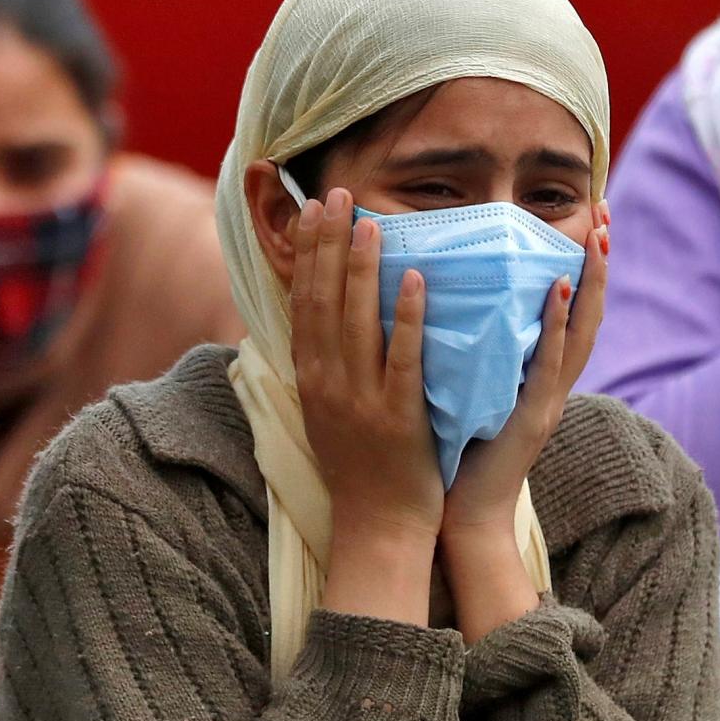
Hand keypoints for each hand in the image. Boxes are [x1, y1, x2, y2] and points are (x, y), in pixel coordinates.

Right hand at [290, 188, 443, 541]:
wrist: (378, 526)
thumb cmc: (361, 467)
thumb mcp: (329, 410)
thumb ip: (327, 363)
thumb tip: (325, 315)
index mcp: (312, 377)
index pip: (304, 301)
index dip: (308, 252)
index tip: (315, 208)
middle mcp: (328, 382)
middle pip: (322, 300)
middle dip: (328, 244)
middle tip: (336, 194)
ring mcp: (361, 398)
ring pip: (356, 322)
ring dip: (361, 268)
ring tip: (370, 221)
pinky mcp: (398, 415)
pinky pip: (402, 358)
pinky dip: (406, 317)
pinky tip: (415, 279)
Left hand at [440, 206, 608, 541]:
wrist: (465, 516)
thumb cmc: (462, 452)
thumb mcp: (479, 391)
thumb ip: (483, 352)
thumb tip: (462, 300)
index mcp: (542, 376)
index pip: (573, 312)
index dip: (584, 268)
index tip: (589, 222)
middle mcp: (555, 384)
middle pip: (591, 313)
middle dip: (600, 263)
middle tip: (604, 214)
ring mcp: (548, 400)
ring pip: (581, 334)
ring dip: (591, 283)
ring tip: (595, 238)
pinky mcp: (532, 417)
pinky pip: (549, 364)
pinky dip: (558, 324)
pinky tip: (558, 288)